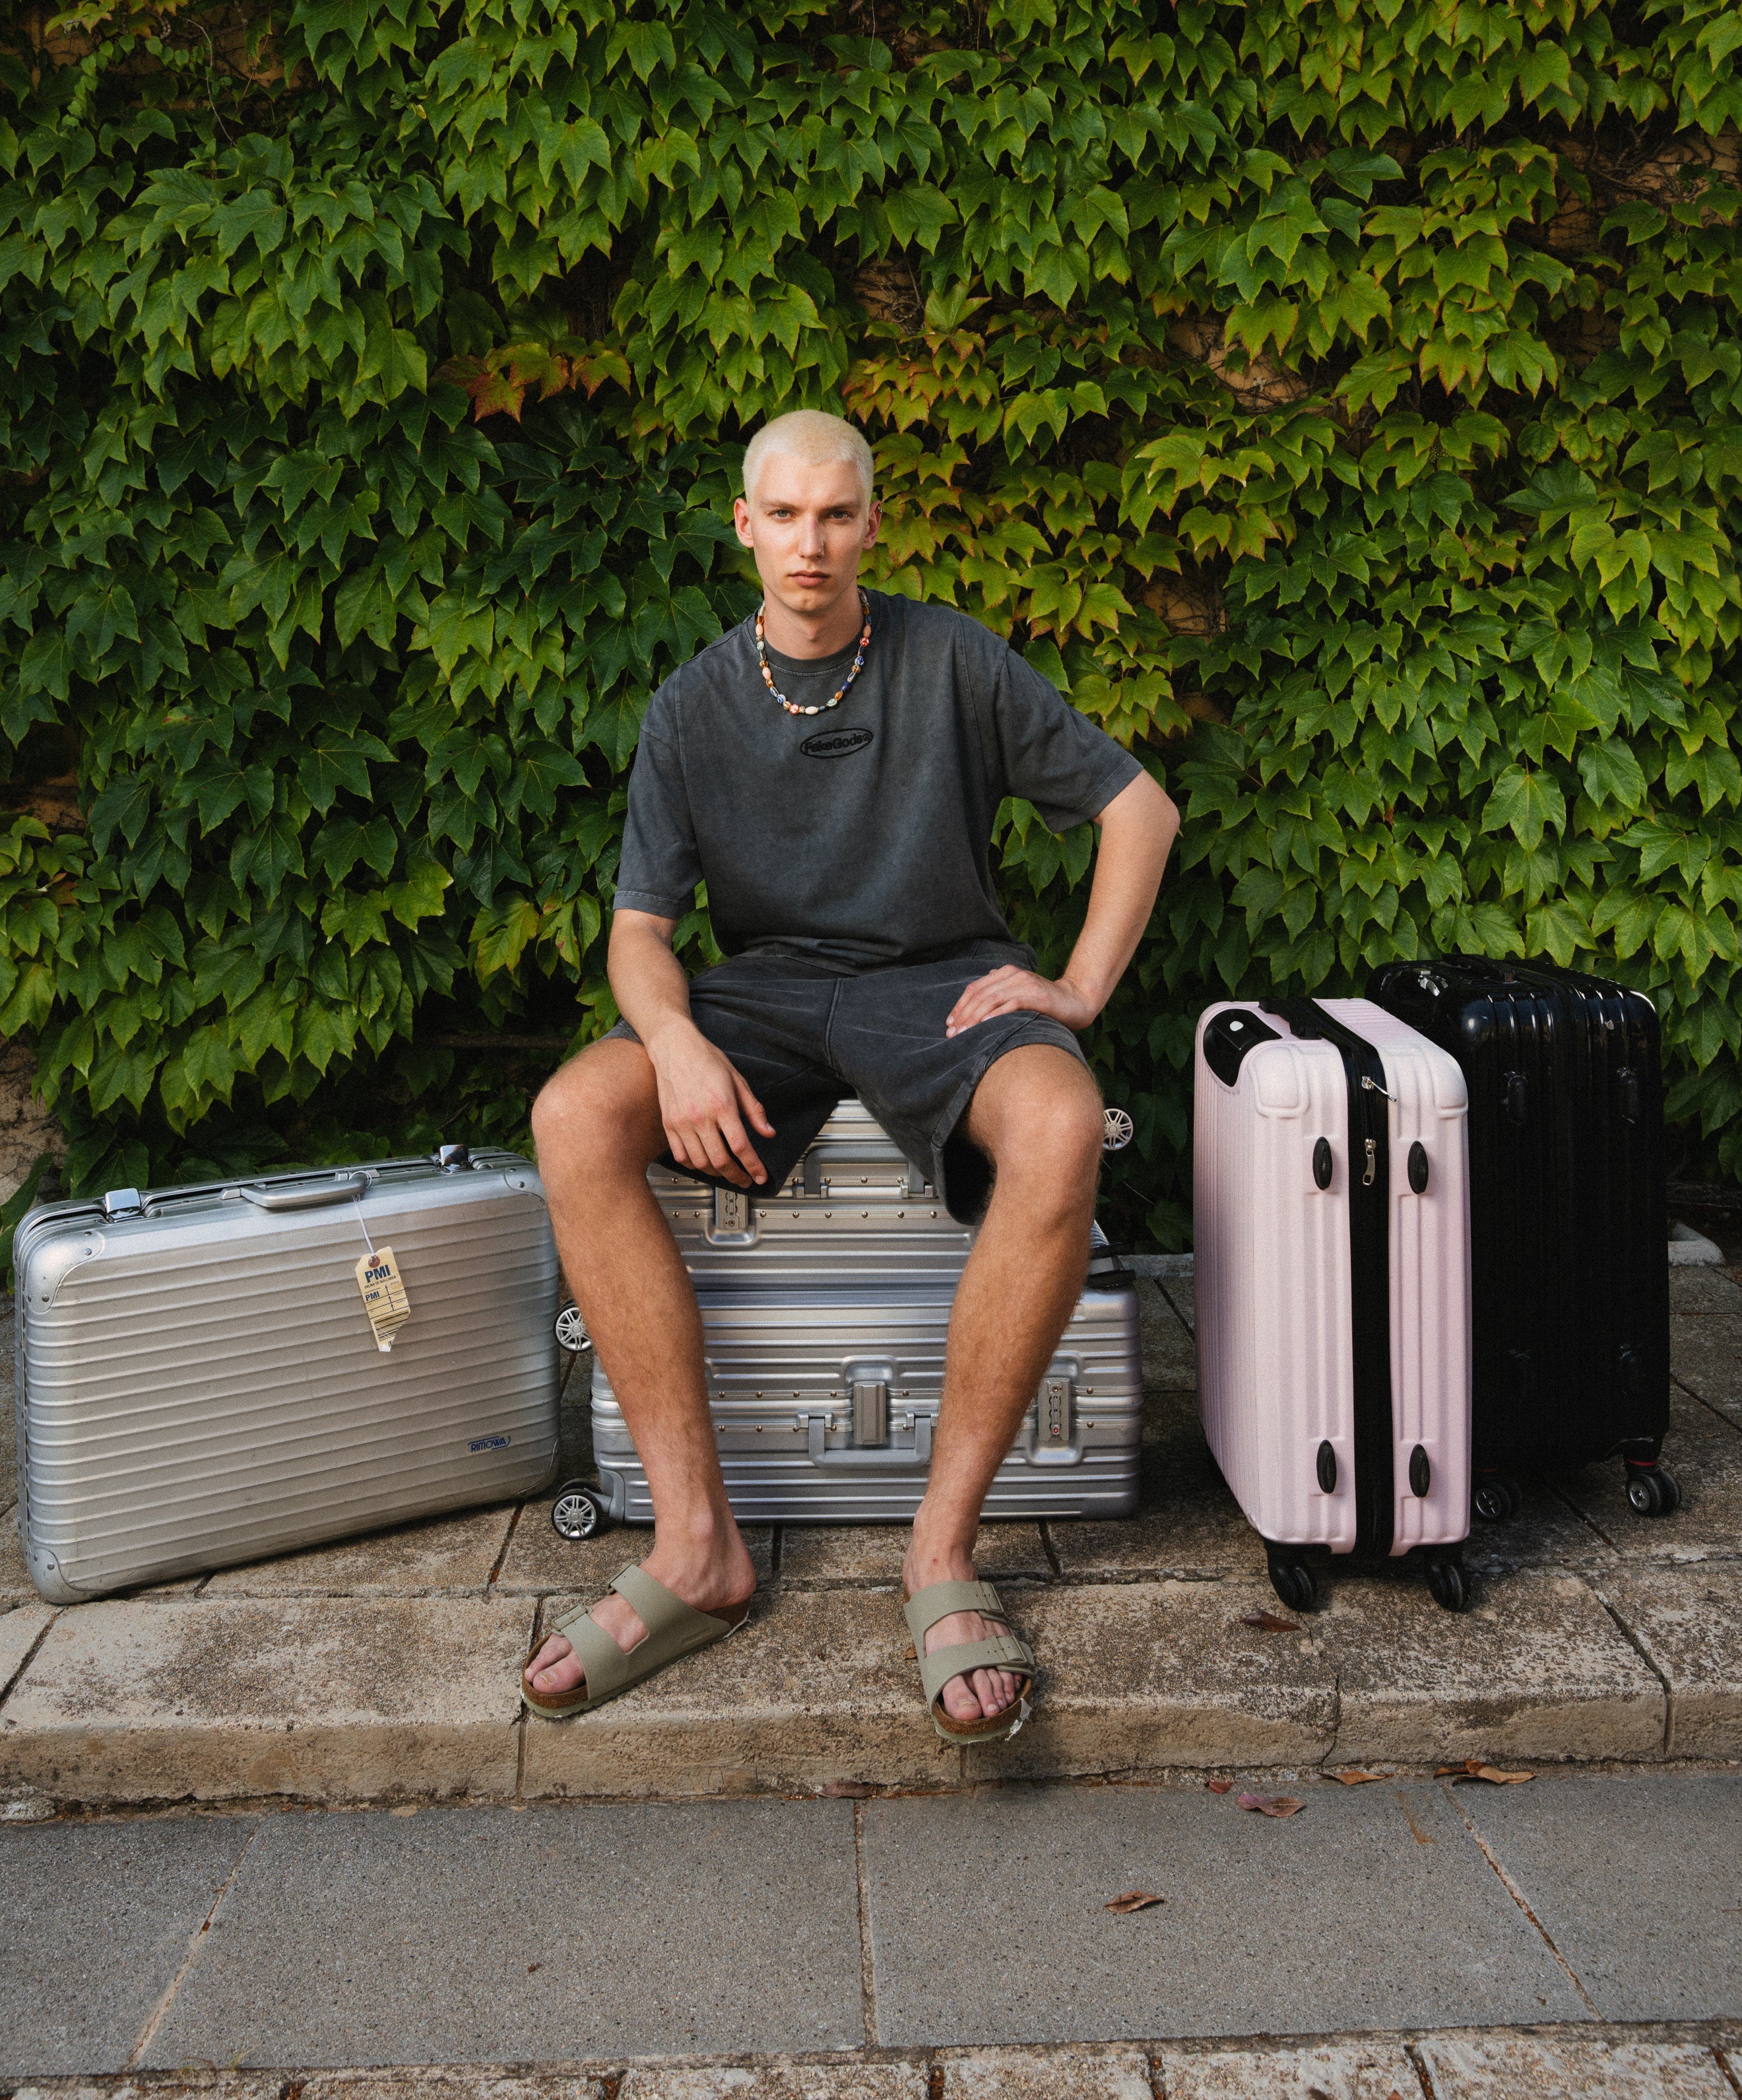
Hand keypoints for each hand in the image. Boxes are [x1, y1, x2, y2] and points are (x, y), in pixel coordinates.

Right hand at [647, 1025, 775, 1186]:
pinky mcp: (668, 1124)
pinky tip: (703, 1163)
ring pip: (700, 1162)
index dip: (753, 1166)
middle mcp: (700, 1116)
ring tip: (727, 1172)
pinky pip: (680, 1155)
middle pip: (720, 1161)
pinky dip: (693, 1166)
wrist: (675, 1047)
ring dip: (716, 1174)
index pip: (741, 1146)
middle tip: (746, 1179)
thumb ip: (754, 1110)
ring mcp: (681, 1122)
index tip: (760, 1176)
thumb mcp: (738, 1080)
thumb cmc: (706, 1059)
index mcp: (721, 1105)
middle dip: (737, 1176)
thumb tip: (767, 1131)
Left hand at [944, 965, 1098, 1038]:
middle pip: (980, 994)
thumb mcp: (1018, 994)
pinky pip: (1010, 1005)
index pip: (975, 988)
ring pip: (991, 1000)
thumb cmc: (1044, 1003)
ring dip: (974, 1018)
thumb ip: (999, 993)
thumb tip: (975, 1001)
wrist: (1076, 1001)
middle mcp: (1013, 975)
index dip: (960, 1006)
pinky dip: (995, 1016)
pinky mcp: (1036, 996)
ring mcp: (1025, 984)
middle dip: (963, 1015)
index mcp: (1006, 973)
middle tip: (952, 1034)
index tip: (950, 1024)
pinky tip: (983, 1027)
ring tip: (963, 1033)